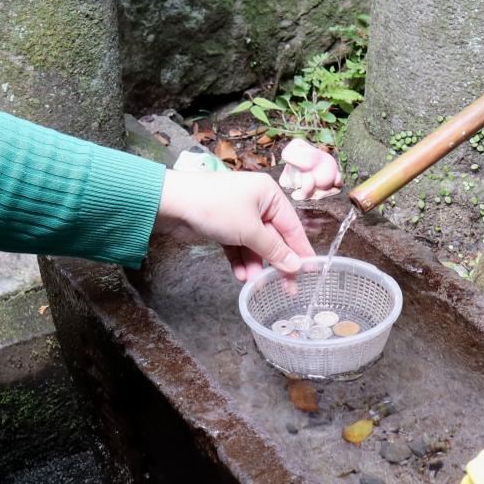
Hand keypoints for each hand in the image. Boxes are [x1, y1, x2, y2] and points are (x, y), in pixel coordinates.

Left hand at [155, 170, 316, 284]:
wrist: (172, 203)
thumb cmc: (216, 208)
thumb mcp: (250, 230)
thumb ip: (274, 250)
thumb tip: (296, 265)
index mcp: (270, 194)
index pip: (292, 227)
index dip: (300, 251)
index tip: (310, 272)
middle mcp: (257, 203)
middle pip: (274, 238)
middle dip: (275, 263)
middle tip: (286, 289)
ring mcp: (239, 215)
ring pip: (254, 245)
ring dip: (255, 264)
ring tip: (253, 283)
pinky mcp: (223, 226)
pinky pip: (238, 246)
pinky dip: (240, 260)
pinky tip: (240, 276)